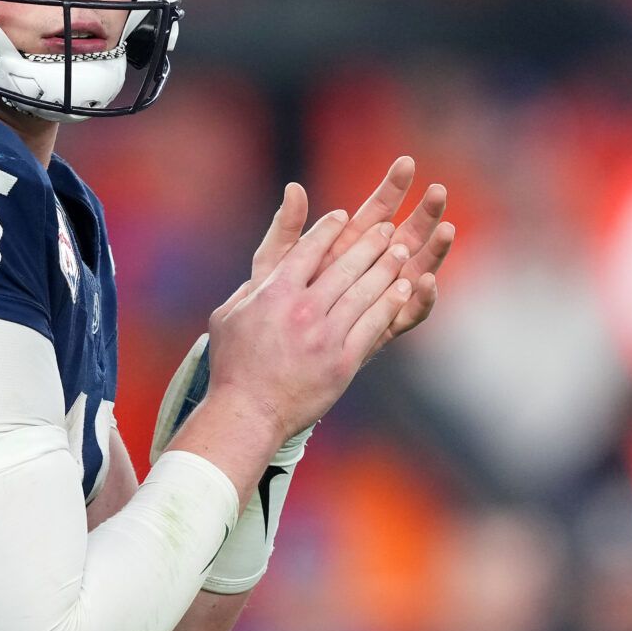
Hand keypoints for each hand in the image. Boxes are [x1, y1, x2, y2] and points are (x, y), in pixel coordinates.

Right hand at [206, 208, 409, 441]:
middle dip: (370, 243)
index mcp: (273, 294)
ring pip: (364, 292)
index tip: (344, 216)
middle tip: (387, 228)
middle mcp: (302, 309)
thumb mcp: (228, 314)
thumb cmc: (233, 365)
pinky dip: (390, 303)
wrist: (248, 414)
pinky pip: (373, 324)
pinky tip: (404, 289)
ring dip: (387, 268)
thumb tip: (265, 263)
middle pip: (345, 266)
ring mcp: (325, 336)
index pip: (307, 249)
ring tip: (402, 251)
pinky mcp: (342, 362)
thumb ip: (251, 284)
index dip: (329, 229)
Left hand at [219, 157, 454, 361]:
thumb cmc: (267, 311)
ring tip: (446, 229)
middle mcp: (368, 272)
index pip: (375, 211)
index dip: (391, 187)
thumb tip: (293, 188)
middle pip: (405, 236)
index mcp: (344, 249)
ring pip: (415, 271)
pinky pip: (409, 313)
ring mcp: (379, 300)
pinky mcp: (384, 331)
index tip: (405, 162)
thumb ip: (285, 230)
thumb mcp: (271, 266)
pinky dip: (420, 298)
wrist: (267, 363)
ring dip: (433, 250)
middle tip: (439, 191)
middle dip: (423, 213)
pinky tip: (426, 281)